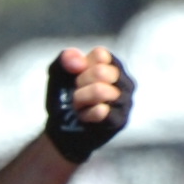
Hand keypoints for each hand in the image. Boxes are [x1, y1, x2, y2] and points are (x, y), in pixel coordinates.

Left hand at [42, 47, 133, 163]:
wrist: (61, 128)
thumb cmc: (64, 97)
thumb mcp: (58, 73)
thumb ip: (65, 58)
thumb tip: (79, 62)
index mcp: (112, 65)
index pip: (100, 55)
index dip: (81, 67)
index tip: (77, 77)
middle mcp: (124, 81)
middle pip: (101, 72)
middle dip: (80, 84)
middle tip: (77, 94)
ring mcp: (125, 100)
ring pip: (100, 90)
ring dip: (80, 100)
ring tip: (79, 107)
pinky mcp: (120, 120)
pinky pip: (101, 111)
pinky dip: (85, 114)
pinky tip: (84, 117)